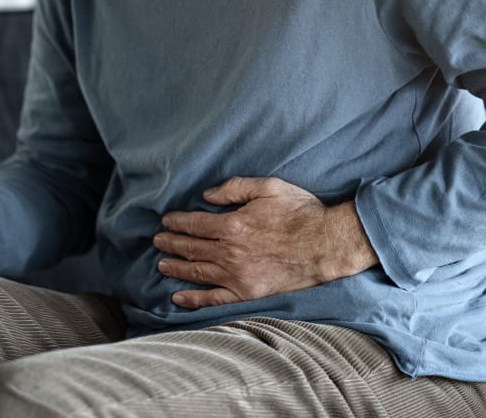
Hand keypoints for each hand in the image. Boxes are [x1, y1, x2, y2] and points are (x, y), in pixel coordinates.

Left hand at [154, 177, 377, 308]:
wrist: (327, 244)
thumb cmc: (300, 212)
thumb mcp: (268, 187)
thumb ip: (234, 188)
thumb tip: (207, 195)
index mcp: (233, 225)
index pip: (194, 223)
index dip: (176, 222)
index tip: (166, 221)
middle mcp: (230, 252)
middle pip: (190, 248)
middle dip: (170, 243)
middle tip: (157, 241)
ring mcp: (237, 275)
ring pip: (197, 272)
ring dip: (175, 268)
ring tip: (161, 264)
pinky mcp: (247, 293)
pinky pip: (214, 298)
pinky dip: (194, 299)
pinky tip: (178, 298)